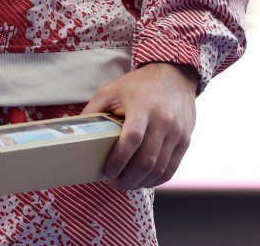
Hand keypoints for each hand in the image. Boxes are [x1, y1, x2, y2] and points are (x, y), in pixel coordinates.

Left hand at [82, 62, 198, 189]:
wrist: (174, 75)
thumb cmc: (139, 85)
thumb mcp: (112, 90)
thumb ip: (94, 110)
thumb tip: (74, 131)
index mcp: (142, 107)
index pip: (133, 138)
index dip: (119, 159)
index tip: (107, 172)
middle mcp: (163, 120)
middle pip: (147, 160)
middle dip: (127, 178)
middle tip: (113, 183)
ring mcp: (177, 132)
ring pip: (159, 169)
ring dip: (141, 183)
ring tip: (125, 184)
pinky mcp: (185, 141)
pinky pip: (171, 169)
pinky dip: (156, 180)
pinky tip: (143, 181)